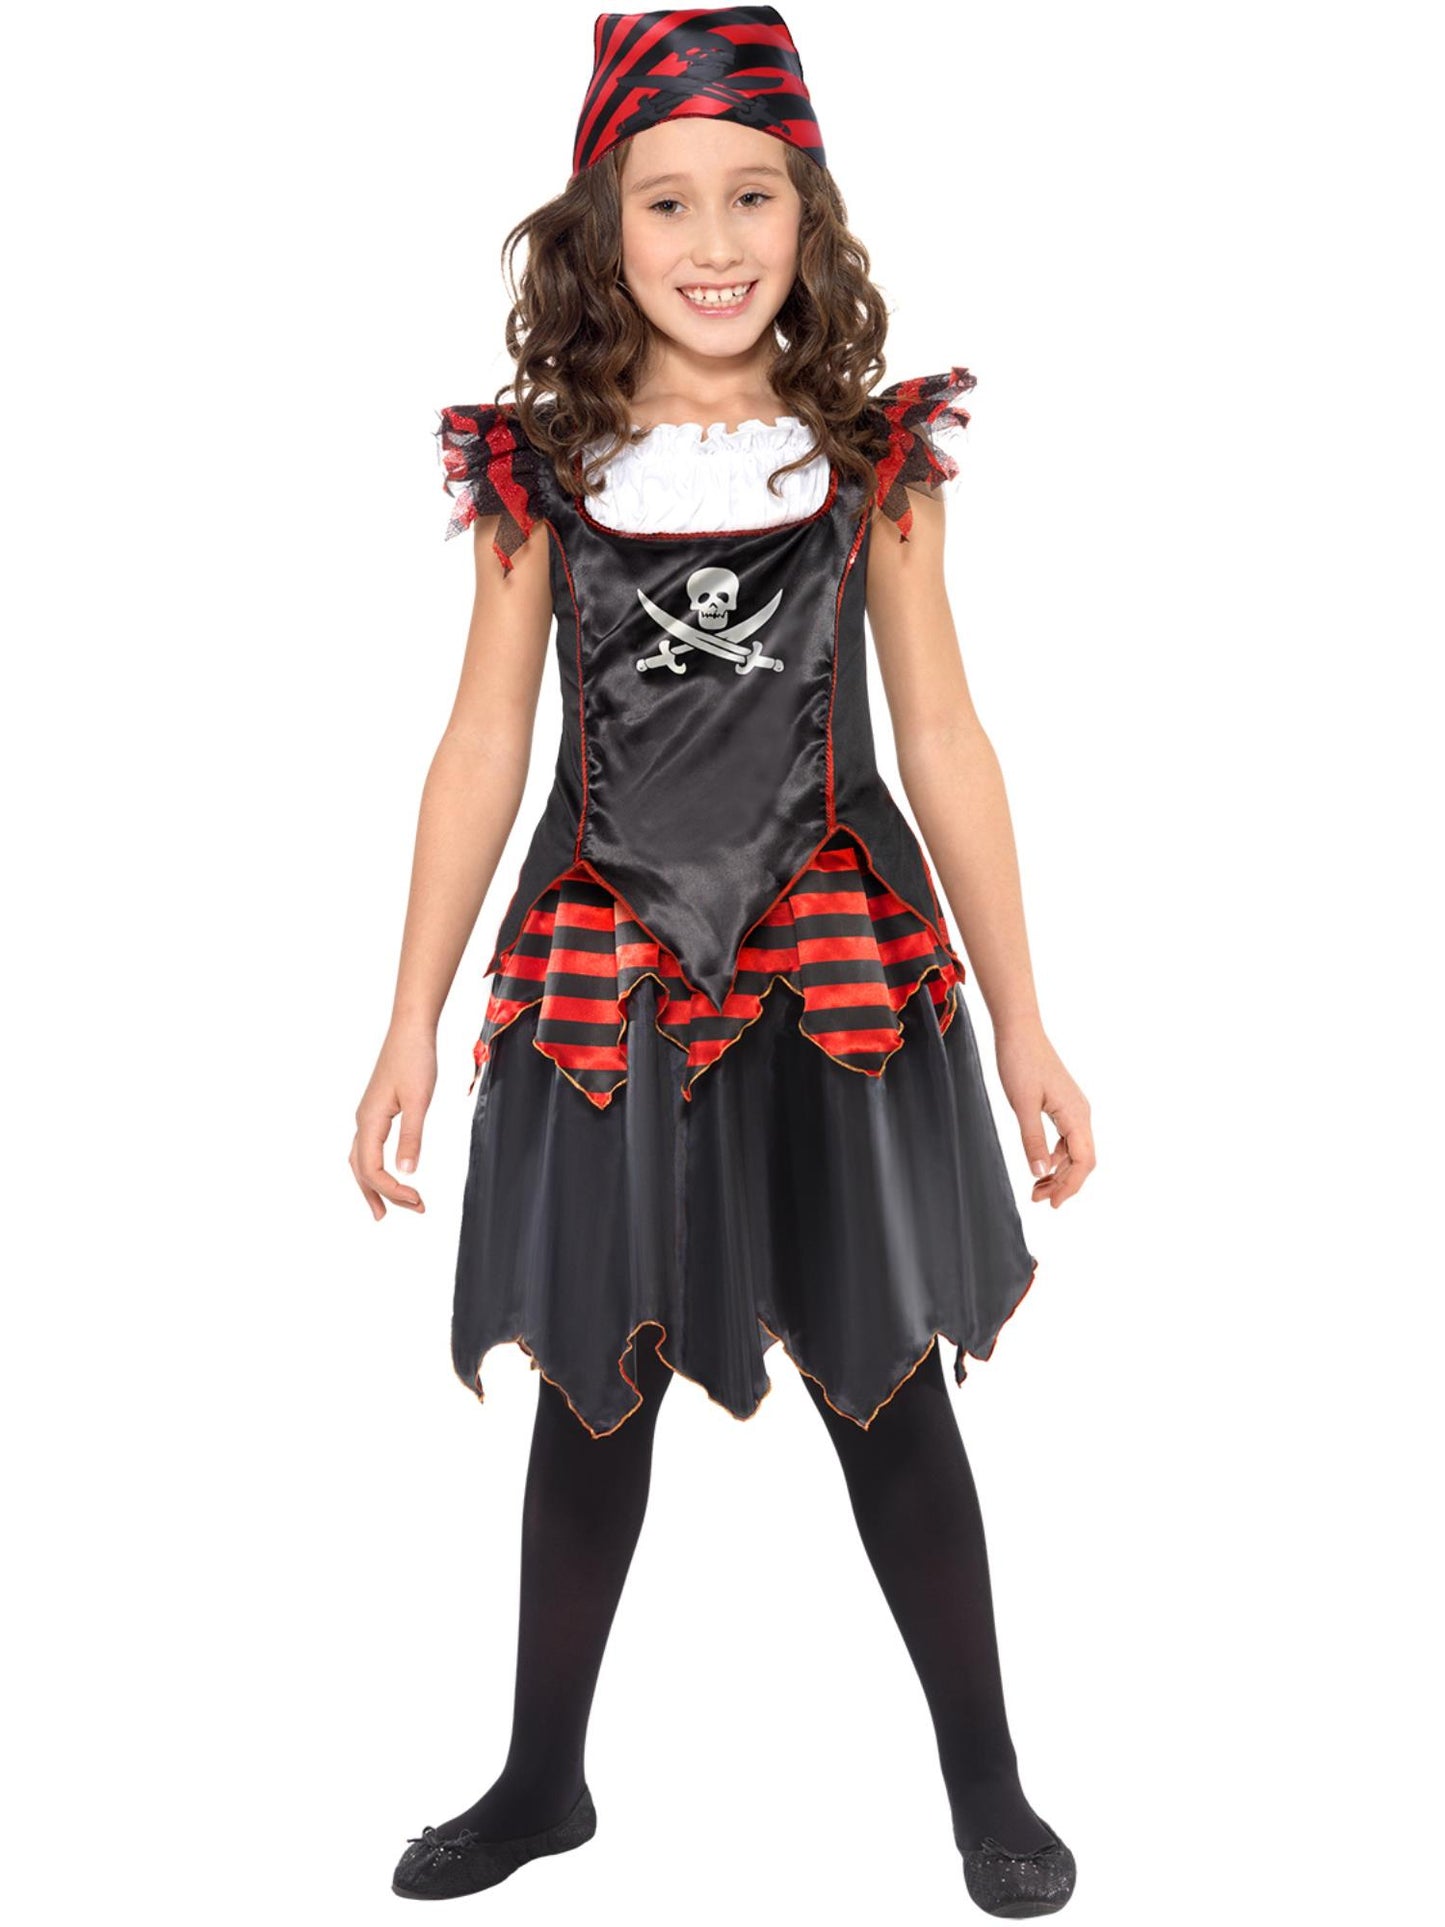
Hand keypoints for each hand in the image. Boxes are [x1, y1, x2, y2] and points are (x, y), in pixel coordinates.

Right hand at [349, 1024, 437, 1219]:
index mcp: (370, 1121)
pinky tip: (384, 1172)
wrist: (410, 1030)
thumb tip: (406, 1173)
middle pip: (362, 1170)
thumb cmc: (415, 1060)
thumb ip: (412, 1137)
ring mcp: (366, 1116)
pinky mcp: (376, 1110)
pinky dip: (372, 1168)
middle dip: (384, 1195)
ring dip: (372, 1186)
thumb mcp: (419, 1100)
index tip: (417, 1200)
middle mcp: (362, 1121)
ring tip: (384, 1209)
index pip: (372, 1169)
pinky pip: (366, 1148)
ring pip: (360, 1161)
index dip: (392, 1190)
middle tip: (412, 1211)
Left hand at [993, 1020, 1094, 1209]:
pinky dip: (1054, 1156)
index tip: (1053, 1203)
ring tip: (1035, 1188)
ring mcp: (1073, 1108)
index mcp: (1076, 1114)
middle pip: (1082, 1160)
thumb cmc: (1020, 1062)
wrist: (1019, 1031)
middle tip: (1038, 1200)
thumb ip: (1032, 1140)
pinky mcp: (1063, 1104)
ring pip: (1074, 1151)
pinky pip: (1066, 1138)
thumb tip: (1040, 1173)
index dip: (1070, 1186)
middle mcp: (1081, 1112)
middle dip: (1064, 1183)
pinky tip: (1039, 1164)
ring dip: (1058, 1172)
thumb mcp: (1022, 1105)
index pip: (1084, 1161)